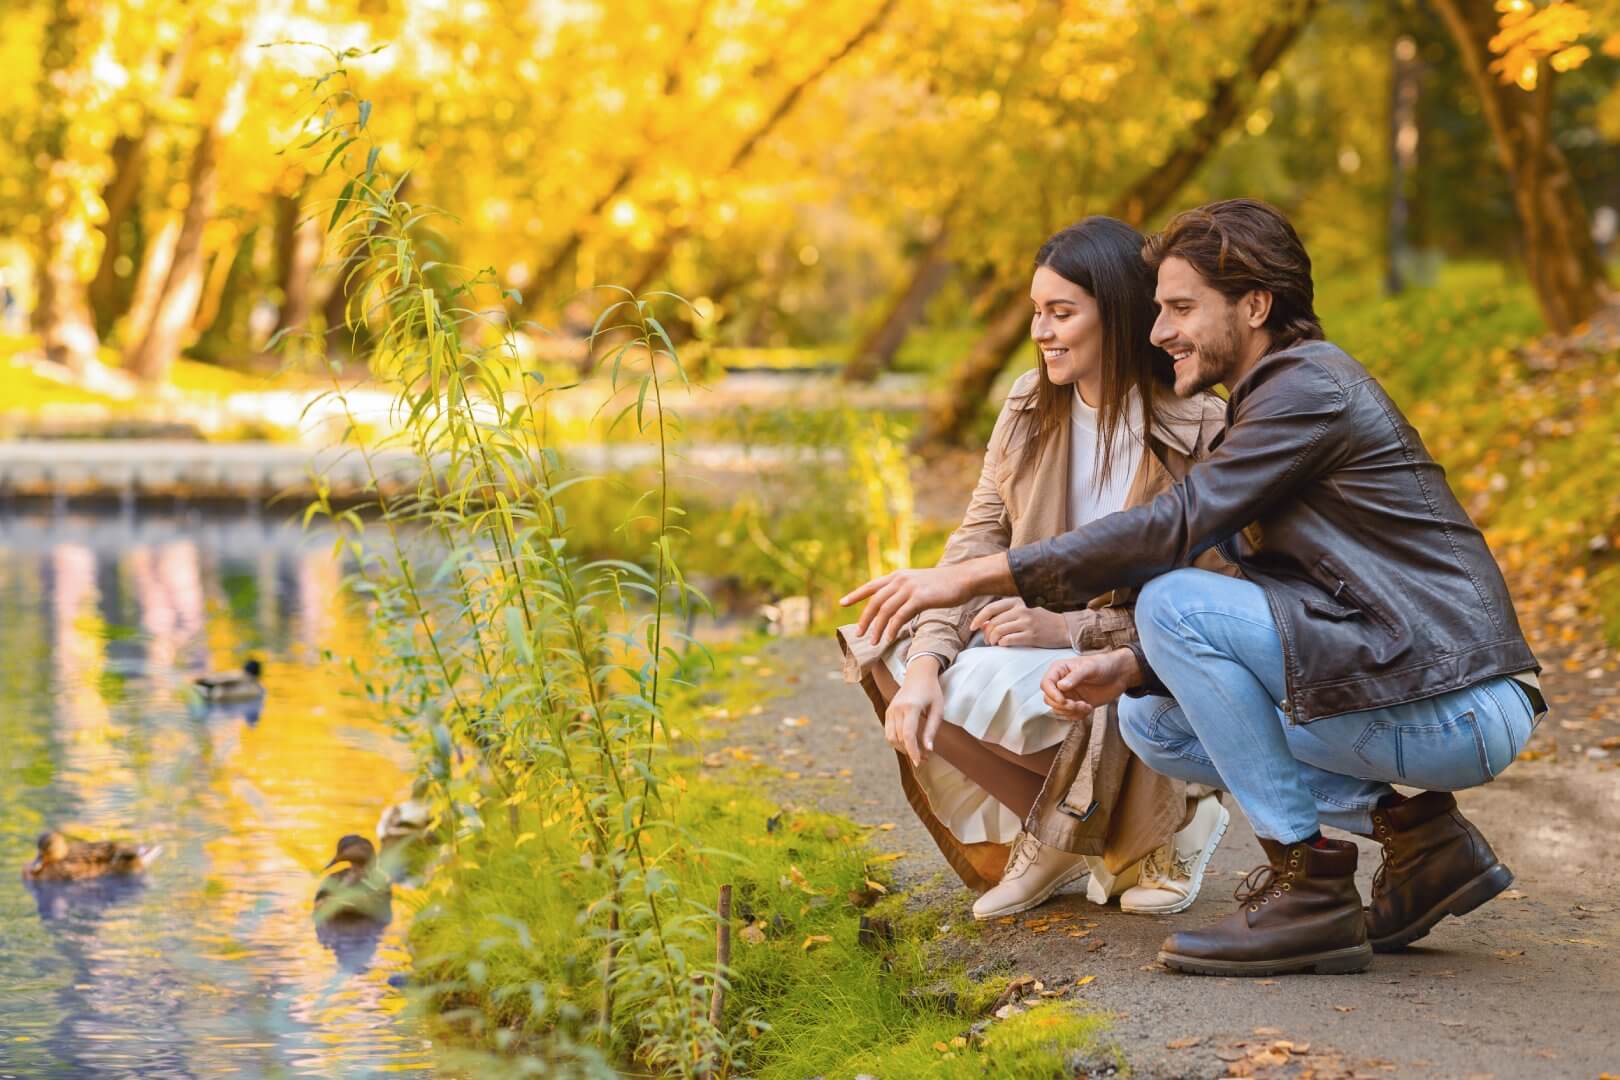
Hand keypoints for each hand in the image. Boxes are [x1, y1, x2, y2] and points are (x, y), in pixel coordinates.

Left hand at [840, 560, 998, 645]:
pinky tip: (888, 638)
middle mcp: (900, 580)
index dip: (856, 594)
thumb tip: (892, 605)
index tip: (842, 602)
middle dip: (865, 619)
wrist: (962, 579)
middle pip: (875, 601)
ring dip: (877, 628)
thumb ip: (903, 591)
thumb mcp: (917, 584)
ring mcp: (909, 588)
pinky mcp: (920, 597)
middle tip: (858, 634)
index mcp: (897, 576)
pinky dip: (892, 628)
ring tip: (873, 642)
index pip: (871, 586)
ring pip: (886, 610)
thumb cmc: (941, 585)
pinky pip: (900, 616)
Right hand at [886, 655, 944, 766]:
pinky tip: (909, 743)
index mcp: (911, 707)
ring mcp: (890, 710)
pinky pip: (889, 733)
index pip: (908, 735)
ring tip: (917, 751)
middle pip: (900, 739)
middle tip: (925, 757)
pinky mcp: (888, 712)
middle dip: (911, 751)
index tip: (919, 762)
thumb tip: (929, 749)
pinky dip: (897, 741)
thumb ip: (932, 730)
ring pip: (891, 738)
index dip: (913, 751)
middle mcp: (897, 709)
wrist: (919, 675)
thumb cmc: (932, 692)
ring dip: (903, 748)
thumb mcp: (938, 710)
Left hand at [969, 597, 1068, 647]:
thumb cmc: (1041, 621)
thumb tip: (983, 623)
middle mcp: (1021, 610)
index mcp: (1017, 602)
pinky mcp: (1031, 636)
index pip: (991, 608)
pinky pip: (1009, 640)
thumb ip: (1006, 614)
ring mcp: (1027, 623)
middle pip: (993, 622)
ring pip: (999, 632)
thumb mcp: (1024, 611)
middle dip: (986, 633)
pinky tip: (1004, 645)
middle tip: (987, 641)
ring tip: (995, 644)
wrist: (1064, 628)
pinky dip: (1002, 644)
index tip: (972, 627)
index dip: (979, 618)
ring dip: (993, 640)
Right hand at [1039, 647, 1141, 719]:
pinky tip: (1088, 708)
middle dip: (1063, 705)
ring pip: (1058, 709)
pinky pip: (1069, 715)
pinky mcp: (1076, 704)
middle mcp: (1061, 683)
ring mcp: (1068, 694)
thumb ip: (1075, 676)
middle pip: (1049, 699)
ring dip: (1071, 712)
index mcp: (1060, 670)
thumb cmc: (1104, 665)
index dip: (1052, 694)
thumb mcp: (1090, 668)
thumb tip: (1060, 686)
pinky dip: (1078, 715)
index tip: (1064, 700)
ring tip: (1086, 706)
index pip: (1045, 684)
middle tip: (1077, 704)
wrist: (1119, 675)